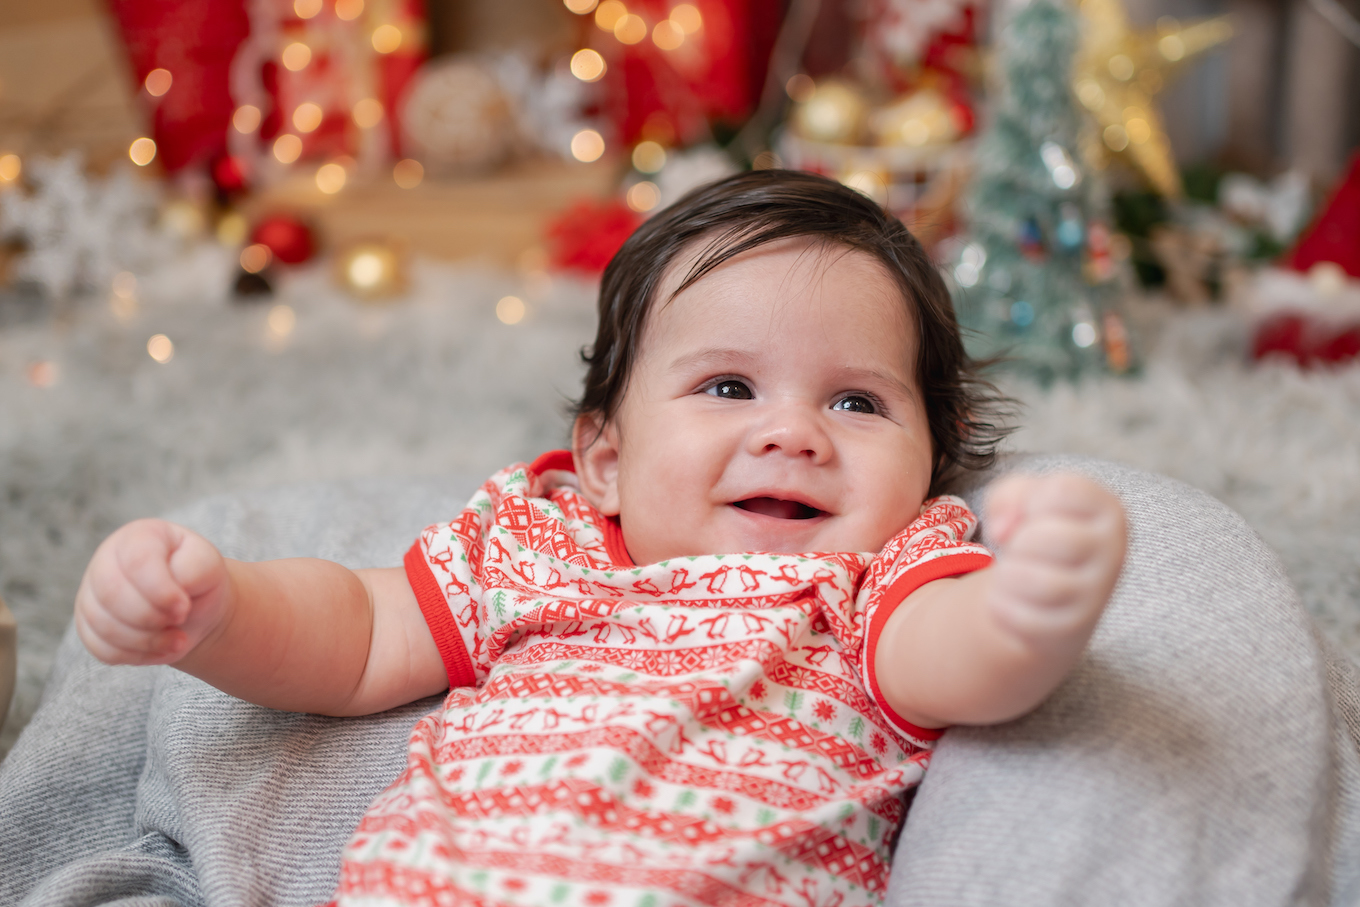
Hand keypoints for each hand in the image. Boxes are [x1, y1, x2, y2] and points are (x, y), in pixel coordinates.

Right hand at [75, 519, 229, 665]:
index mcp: (138, 537)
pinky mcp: (89, 627)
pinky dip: (136, 656)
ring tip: (178, 640)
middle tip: (180, 620)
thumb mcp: (208, 565)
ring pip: (105, 626)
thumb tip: (173, 594)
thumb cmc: (198, 579)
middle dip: (151, 617)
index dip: (160, 591)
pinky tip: (160, 648)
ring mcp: (92, 594)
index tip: (183, 607)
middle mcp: (106, 561)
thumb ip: (194, 569)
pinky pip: (103, 649)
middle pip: (112, 594)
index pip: (137, 561)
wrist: (193, 607)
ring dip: (147, 641)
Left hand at [983, 473, 1126, 651]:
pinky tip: (1010, 598)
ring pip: (1037, 582)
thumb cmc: (1040, 534)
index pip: (1063, 492)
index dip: (1030, 500)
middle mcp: (1113, 552)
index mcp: (1108, 510)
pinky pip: (1024, 618)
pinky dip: (1002, 606)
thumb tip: (1003, 530)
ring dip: (1007, 576)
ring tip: (1012, 573)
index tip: (1031, 513)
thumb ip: (1009, 495)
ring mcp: (1097, 594)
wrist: (1054, 593)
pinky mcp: (1074, 628)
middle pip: (1047, 538)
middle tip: (1019, 548)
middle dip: (1018, 542)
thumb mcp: (1024, 499)